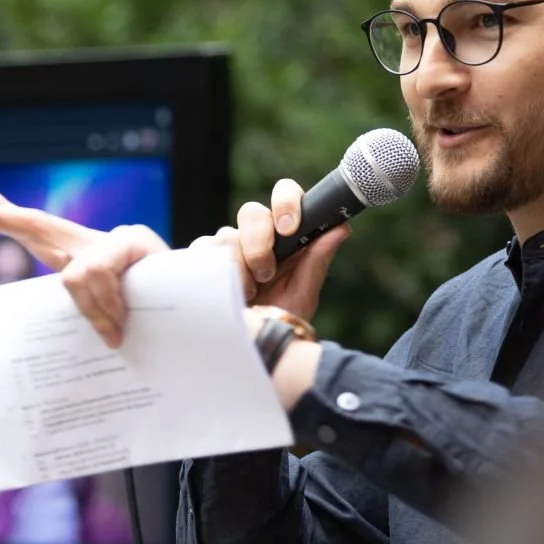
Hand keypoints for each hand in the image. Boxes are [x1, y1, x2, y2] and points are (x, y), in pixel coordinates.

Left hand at [0, 184, 169, 346]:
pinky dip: (106, 305)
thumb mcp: (106, 318)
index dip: (1, 215)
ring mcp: (111, 240)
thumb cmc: (150, 313)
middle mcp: (90, 240)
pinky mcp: (134, 243)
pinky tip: (118, 324)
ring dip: (91, 310)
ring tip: (112, 334)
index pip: (34, 229)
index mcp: (80, 255)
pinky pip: (99, 276)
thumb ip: (83, 314)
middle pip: (36, 224)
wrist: (196, 301)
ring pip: (75, 275)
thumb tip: (66, 321)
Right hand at [190, 178, 349, 323]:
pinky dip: (214, 274)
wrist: (249, 348)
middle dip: (259, 242)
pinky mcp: (202, 261)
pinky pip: (202, 252)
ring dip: (239, 269)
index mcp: (285, 235)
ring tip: (248, 296)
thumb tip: (341, 228)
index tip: (289, 228)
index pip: (286, 195)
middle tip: (266, 274)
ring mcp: (227, 247)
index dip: (286, 202)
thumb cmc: (279, 320)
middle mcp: (256, 235)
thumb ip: (317, 262)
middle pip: (251, 212)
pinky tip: (225, 293)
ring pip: (226, 235)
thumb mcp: (302, 296)